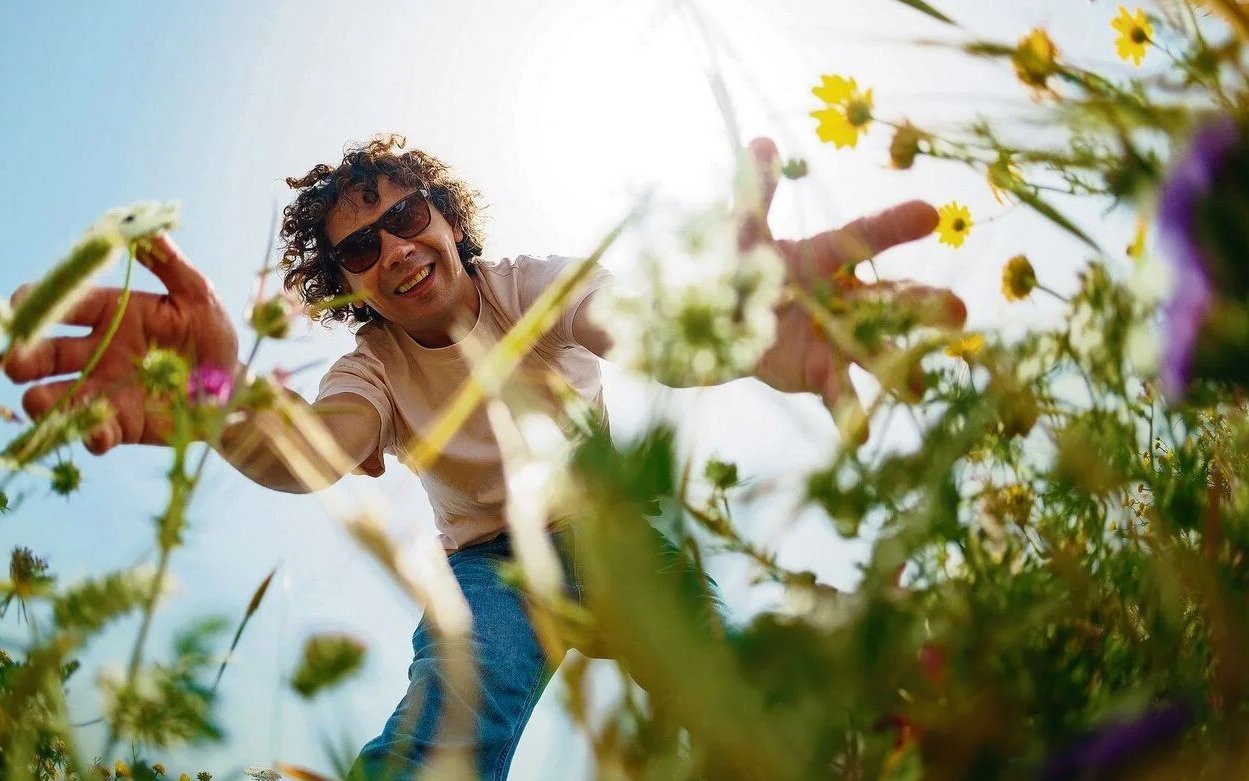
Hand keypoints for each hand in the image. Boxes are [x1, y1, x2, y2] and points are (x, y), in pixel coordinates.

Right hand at [3, 235, 239, 453]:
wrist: (235, 389)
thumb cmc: (214, 337)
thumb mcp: (199, 297)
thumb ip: (171, 266)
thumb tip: (147, 228)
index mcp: (111, 314)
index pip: (63, 305)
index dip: (37, 303)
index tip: (22, 306)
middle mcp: (96, 351)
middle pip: (44, 353)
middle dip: (24, 357)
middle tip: (15, 363)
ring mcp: (104, 389)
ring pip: (54, 396)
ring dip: (41, 400)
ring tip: (39, 403)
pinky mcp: (119, 423)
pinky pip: (94, 433)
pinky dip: (90, 435)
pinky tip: (97, 436)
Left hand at [738, 138, 966, 439]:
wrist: (716, 323)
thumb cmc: (737, 269)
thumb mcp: (741, 233)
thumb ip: (755, 192)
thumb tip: (760, 143)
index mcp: (828, 257)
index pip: (866, 237)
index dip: (896, 226)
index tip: (932, 214)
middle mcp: (845, 298)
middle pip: (890, 300)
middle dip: (924, 307)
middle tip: (958, 313)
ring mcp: (838, 338)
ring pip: (877, 350)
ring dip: (901, 366)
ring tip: (920, 385)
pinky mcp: (820, 374)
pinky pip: (839, 395)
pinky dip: (849, 415)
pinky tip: (861, 436)